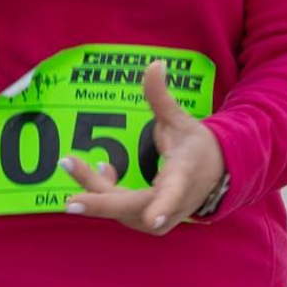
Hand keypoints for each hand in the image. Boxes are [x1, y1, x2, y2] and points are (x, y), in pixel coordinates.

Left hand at [63, 62, 225, 235]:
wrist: (217, 176)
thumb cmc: (197, 146)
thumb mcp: (181, 120)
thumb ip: (161, 97)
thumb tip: (155, 64)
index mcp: (184, 176)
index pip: (174, 193)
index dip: (162, 206)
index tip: (151, 218)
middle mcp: (173, 203)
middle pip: (134, 207)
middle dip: (100, 202)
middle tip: (70, 201)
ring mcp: (161, 218)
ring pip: (122, 210)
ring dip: (94, 190)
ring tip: (71, 162)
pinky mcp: (150, 223)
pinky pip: (121, 210)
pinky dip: (103, 193)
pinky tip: (101, 169)